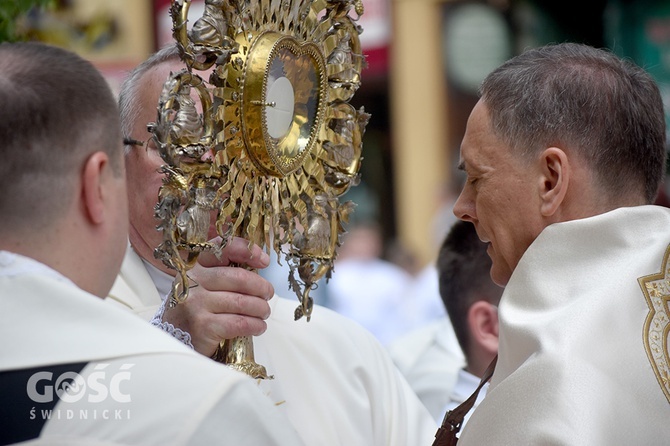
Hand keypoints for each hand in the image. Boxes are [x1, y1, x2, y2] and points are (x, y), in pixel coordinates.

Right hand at [163, 237, 273, 355]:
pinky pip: (239, 323)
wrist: (174, 340)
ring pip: (242, 302)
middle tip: (267, 295)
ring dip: (261, 308)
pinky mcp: (203, 326)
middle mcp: (194, 281)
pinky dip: (255, 325)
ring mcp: (196, 304)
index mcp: (197, 266)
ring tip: (264, 312)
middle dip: (261, 287)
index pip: (223, 249)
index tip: (264, 261)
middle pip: (239, 278)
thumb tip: (260, 263)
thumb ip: (226, 272)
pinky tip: (258, 327)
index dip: (247, 251)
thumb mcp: (204, 284)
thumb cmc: (197, 309)